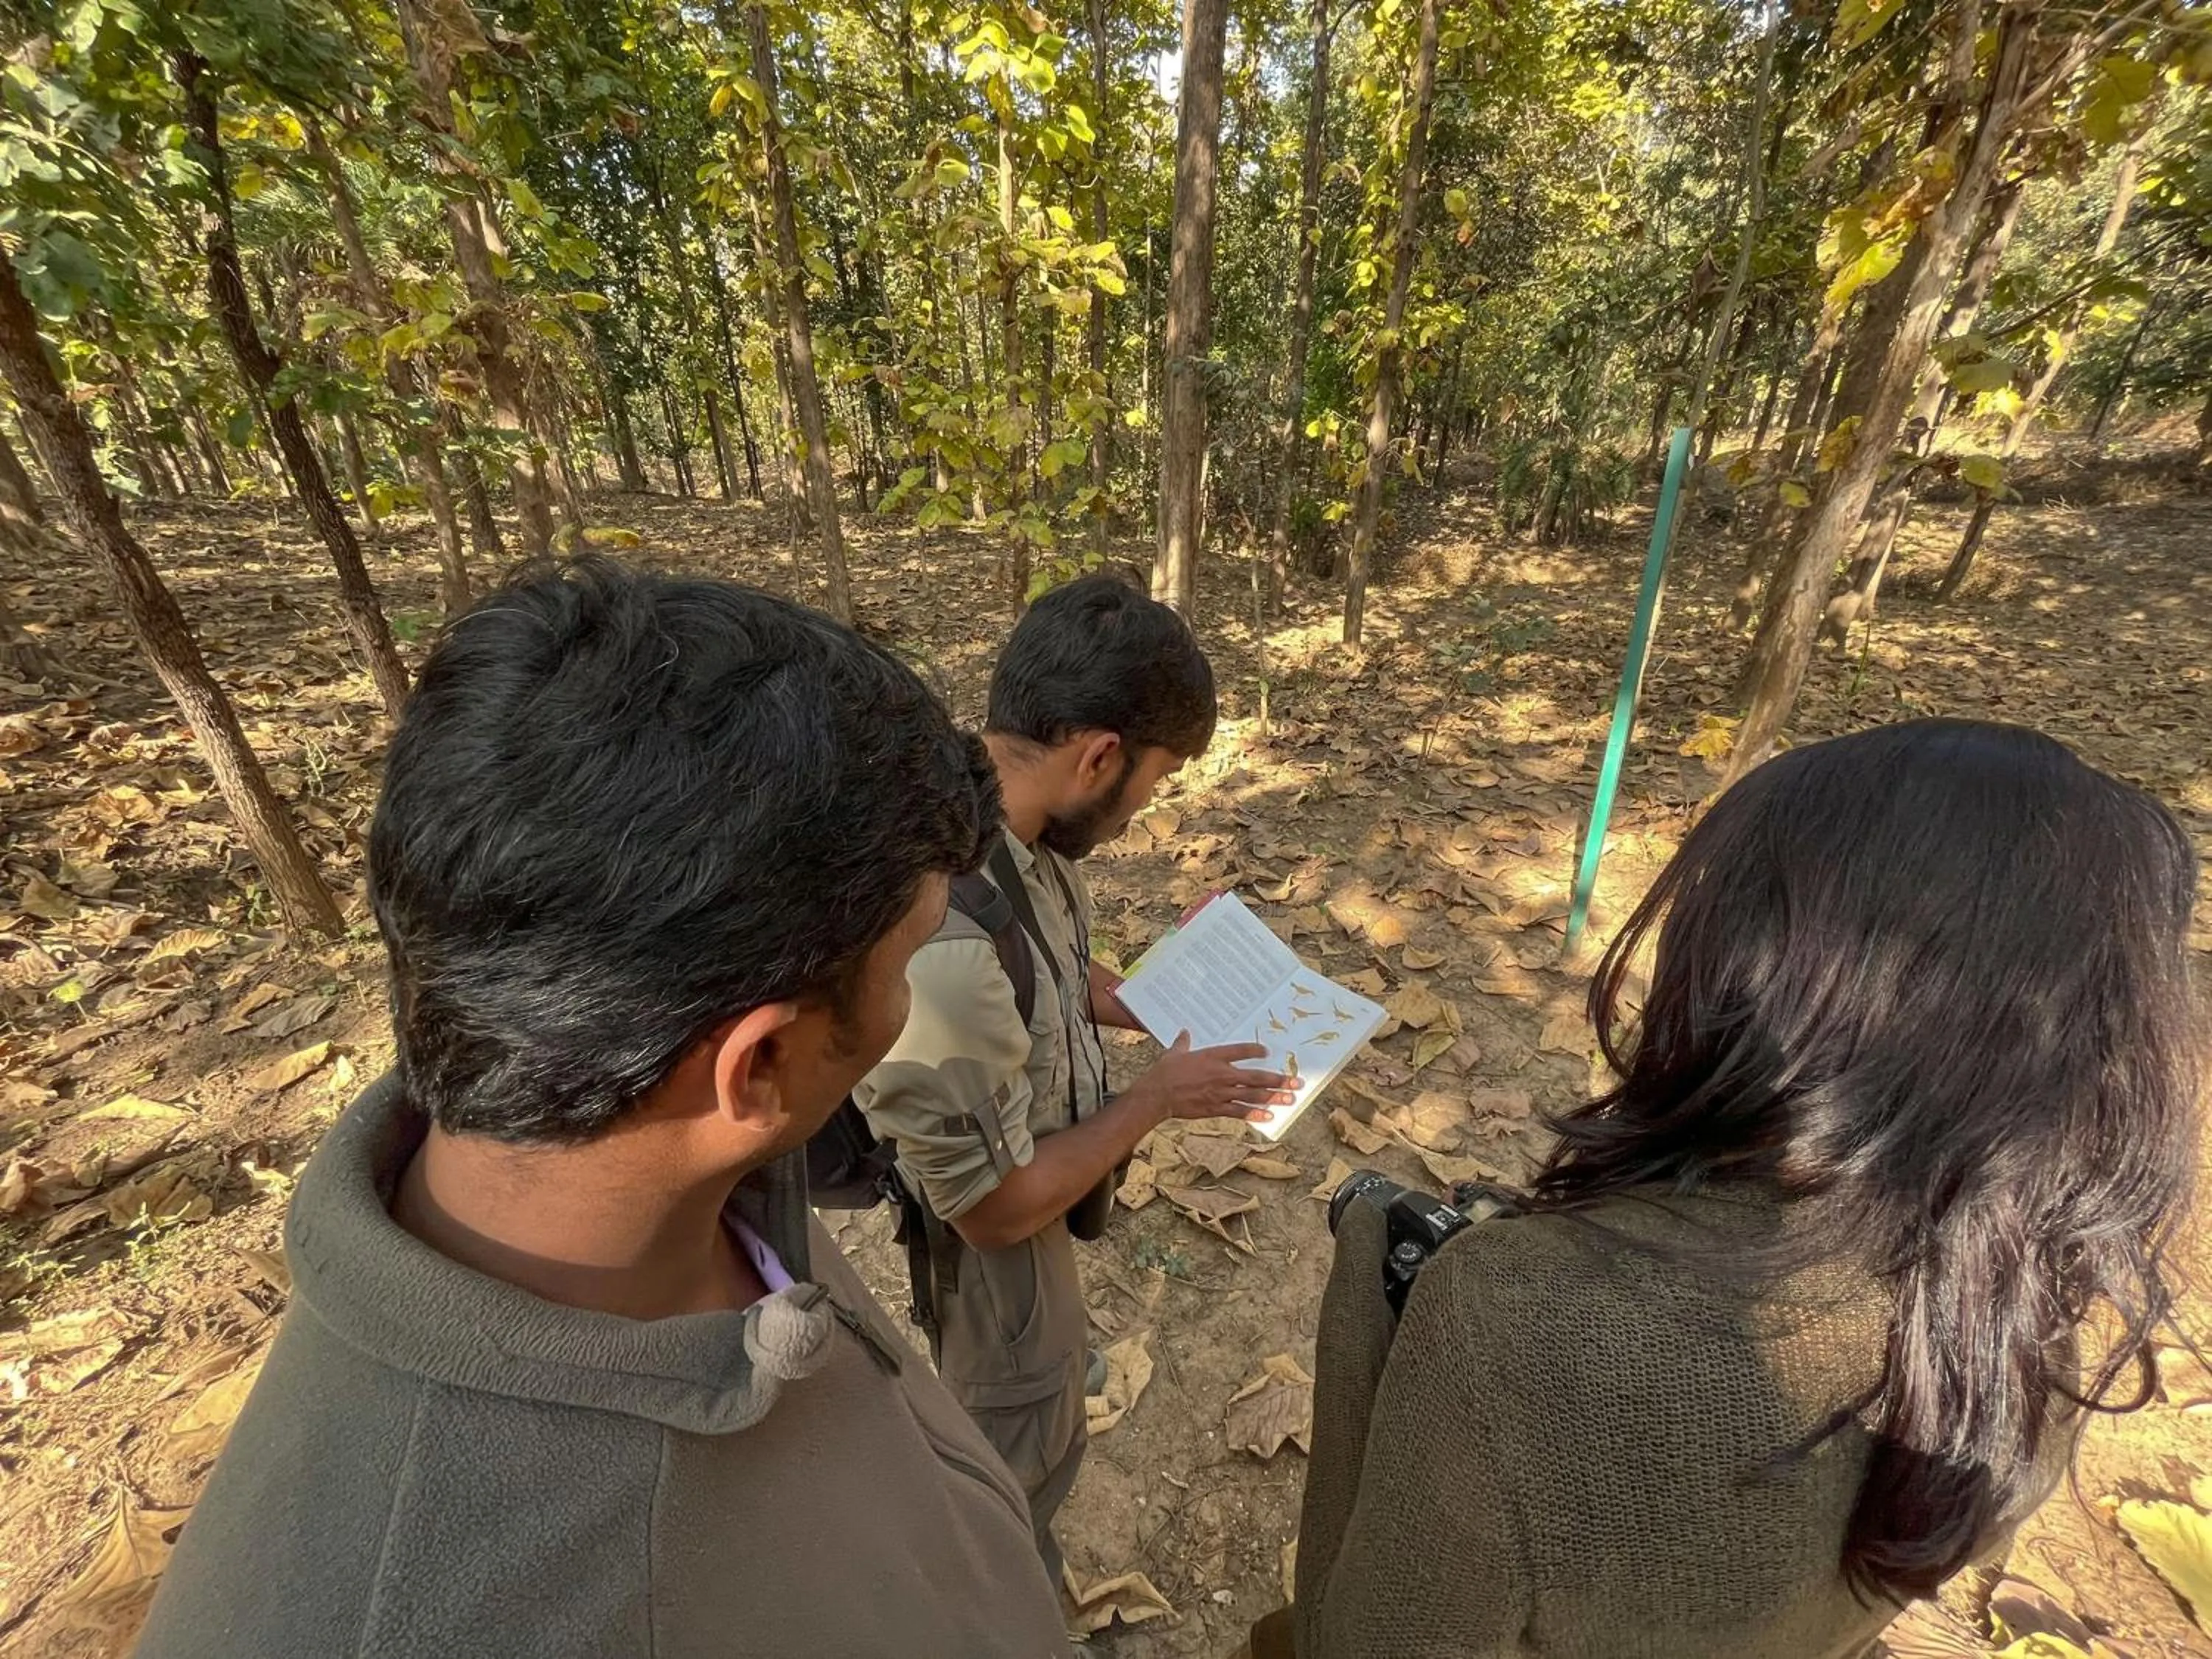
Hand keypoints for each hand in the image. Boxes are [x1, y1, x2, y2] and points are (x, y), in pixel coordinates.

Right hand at [1133, 1034, 1298, 1124]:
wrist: (1157, 1094)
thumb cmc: (1165, 1072)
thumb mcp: (1175, 1052)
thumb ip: (1184, 1042)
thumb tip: (1185, 1032)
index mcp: (1213, 1056)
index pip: (1241, 1050)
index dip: (1256, 1051)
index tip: (1267, 1051)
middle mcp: (1222, 1074)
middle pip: (1257, 1077)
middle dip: (1279, 1080)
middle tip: (1296, 1082)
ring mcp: (1221, 1092)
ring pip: (1253, 1095)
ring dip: (1274, 1098)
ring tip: (1290, 1099)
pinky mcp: (1216, 1108)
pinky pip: (1240, 1112)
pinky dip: (1255, 1114)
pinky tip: (1269, 1117)